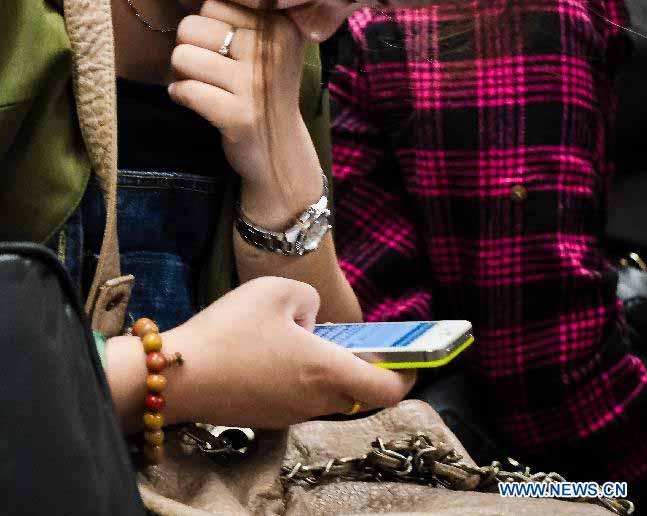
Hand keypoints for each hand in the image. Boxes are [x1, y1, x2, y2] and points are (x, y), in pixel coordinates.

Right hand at [106, 277, 415, 429]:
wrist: (177, 375)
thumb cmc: (229, 330)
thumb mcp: (276, 291)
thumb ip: (310, 300)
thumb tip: (311, 321)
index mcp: (326, 370)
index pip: (388, 388)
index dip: (407, 372)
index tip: (411, 356)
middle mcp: (314, 399)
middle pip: (358, 391)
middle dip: (364, 365)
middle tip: (356, 339)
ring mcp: (289, 412)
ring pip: (328, 393)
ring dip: (330, 368)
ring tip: (306, 333)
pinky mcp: (266, 415)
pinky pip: (300, 395)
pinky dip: (303, 375)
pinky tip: (278, 348)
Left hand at [169, 0, 322, 212]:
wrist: (281, 151)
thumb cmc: (264, 90)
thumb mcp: (270, 45)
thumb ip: (244, 15)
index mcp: (279, 26)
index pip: (211, 4)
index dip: (205, 26)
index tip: (221, 48)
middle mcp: (271, 50)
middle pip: (191, 26)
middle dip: (187, 48)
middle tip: (205, 69)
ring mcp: (256, 84)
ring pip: (182, 57)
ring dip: (180, 74)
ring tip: (201, 84)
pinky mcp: (239, 115)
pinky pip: (185, 90)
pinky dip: (179, 95)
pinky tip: (195, 102)